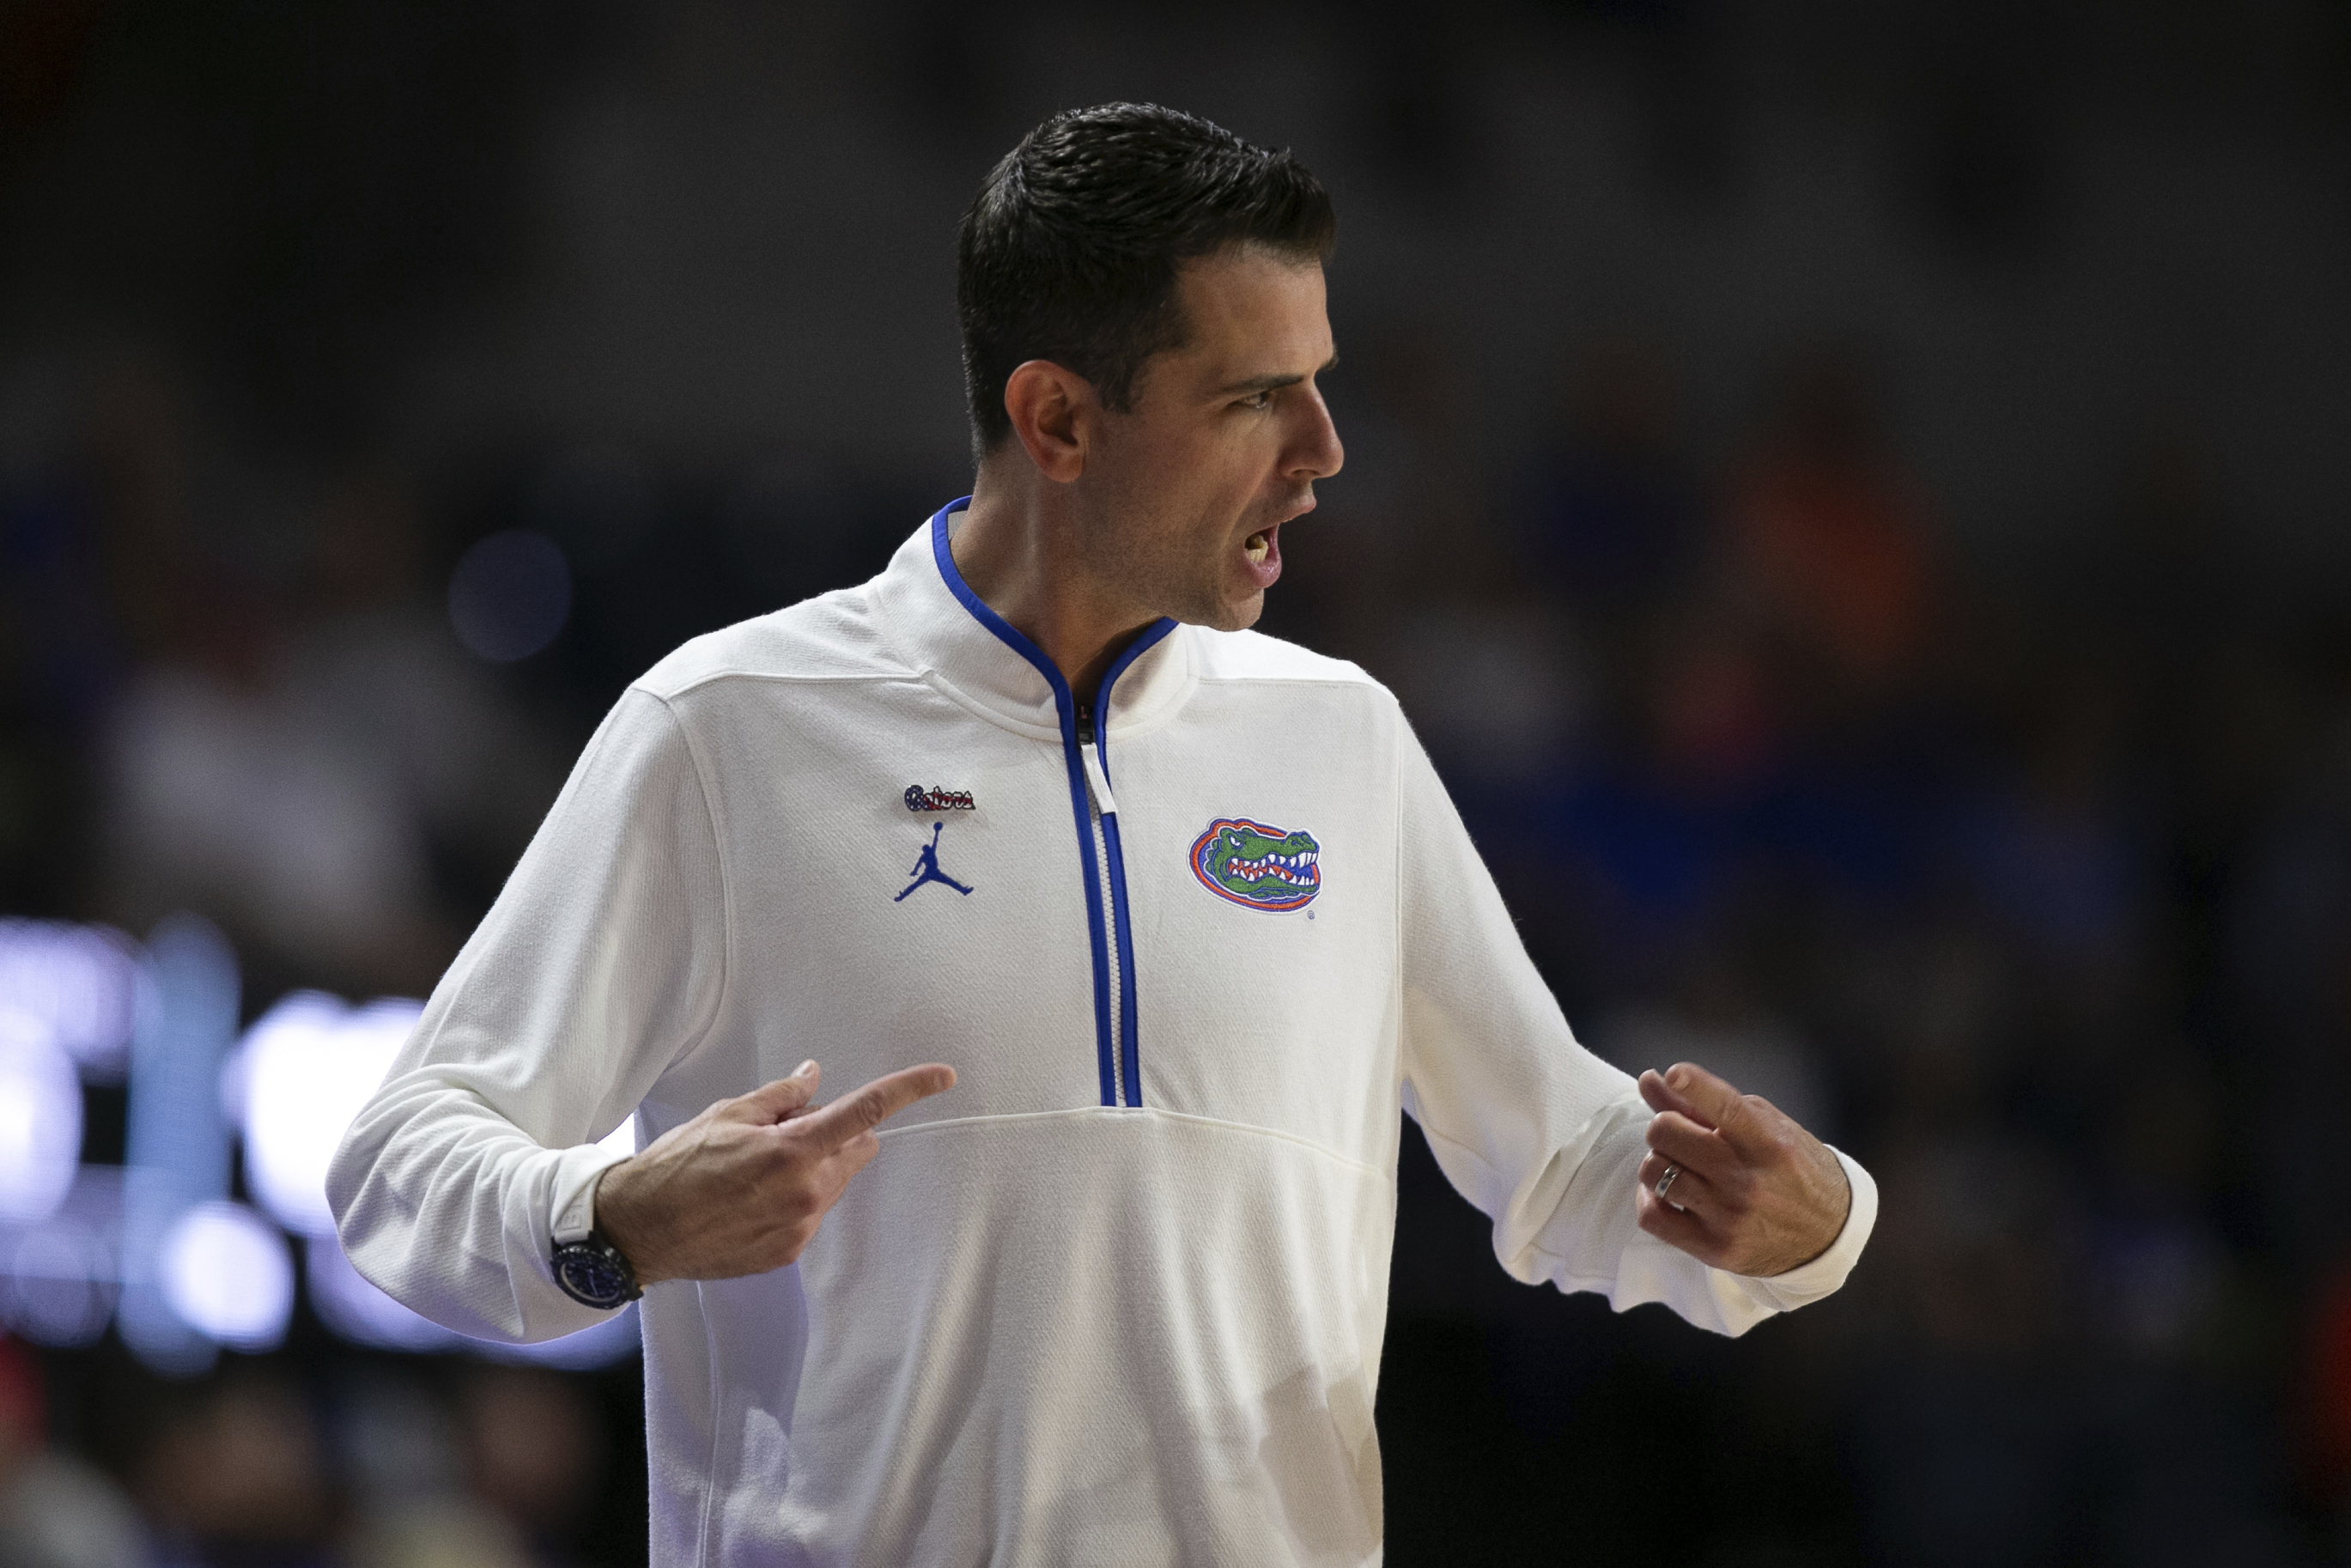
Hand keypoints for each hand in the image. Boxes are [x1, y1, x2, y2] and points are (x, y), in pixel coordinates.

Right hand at [594, 1059, 955, 1285]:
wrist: (638, 1229)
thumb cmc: (676, 1165)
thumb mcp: (727, 1115)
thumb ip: (780, 1097)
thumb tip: (814, 1078)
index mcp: (793, 1150)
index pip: (865, 1112)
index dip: (909, 1090)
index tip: (943, 1077)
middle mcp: (805, 1192)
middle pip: (854, 1150)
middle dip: (834, 1135)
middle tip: (781, 1134)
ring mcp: (799, 1227)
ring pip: (832, 1184)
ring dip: (812, 1169)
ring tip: (753, 1172)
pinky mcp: (787, 1252)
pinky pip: (809, 1215)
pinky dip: (793, 1201)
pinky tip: (748, 1201)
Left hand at [1633, 1062, 1849, 1277]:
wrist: (1828, 1234)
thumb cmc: (1790, 1168)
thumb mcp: (1765, 1125)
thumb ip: (1707, 1102)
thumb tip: (1650, 1079)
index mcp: (1768, 1142)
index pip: (1725, 1106)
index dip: (1694, 1085)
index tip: (1675, 1074)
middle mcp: (1748, 1180)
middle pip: (1665, 1133)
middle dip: (1666, 1127)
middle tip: (1682, 1136)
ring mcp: (1730, 1217)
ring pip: (1652, 1172)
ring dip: (1658, 1163)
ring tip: (1679, 1166)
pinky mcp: (1714, 1248)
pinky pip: (1651, 1216)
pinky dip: (1648, 1199)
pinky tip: (1665, 1193)